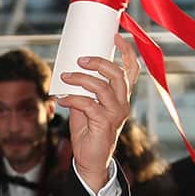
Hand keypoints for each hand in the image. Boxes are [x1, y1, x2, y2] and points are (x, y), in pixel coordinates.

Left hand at [57, 34, 139, 190]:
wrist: (90, 159)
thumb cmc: (88, 131)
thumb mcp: (85, 106)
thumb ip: (83, 90)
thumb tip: (70, 72)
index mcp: (121, 96)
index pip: (132, 70)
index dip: (127, 52)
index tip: (115, 36)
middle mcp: (123, 103)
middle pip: (117, 74)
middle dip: (98, 62)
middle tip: (80, 59)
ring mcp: (116, 114)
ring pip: (102, 87)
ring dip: (81, 79)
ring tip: (65, 78)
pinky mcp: (105, 124)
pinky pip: (89, 104)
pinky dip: (73, 99)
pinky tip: (63, 99)